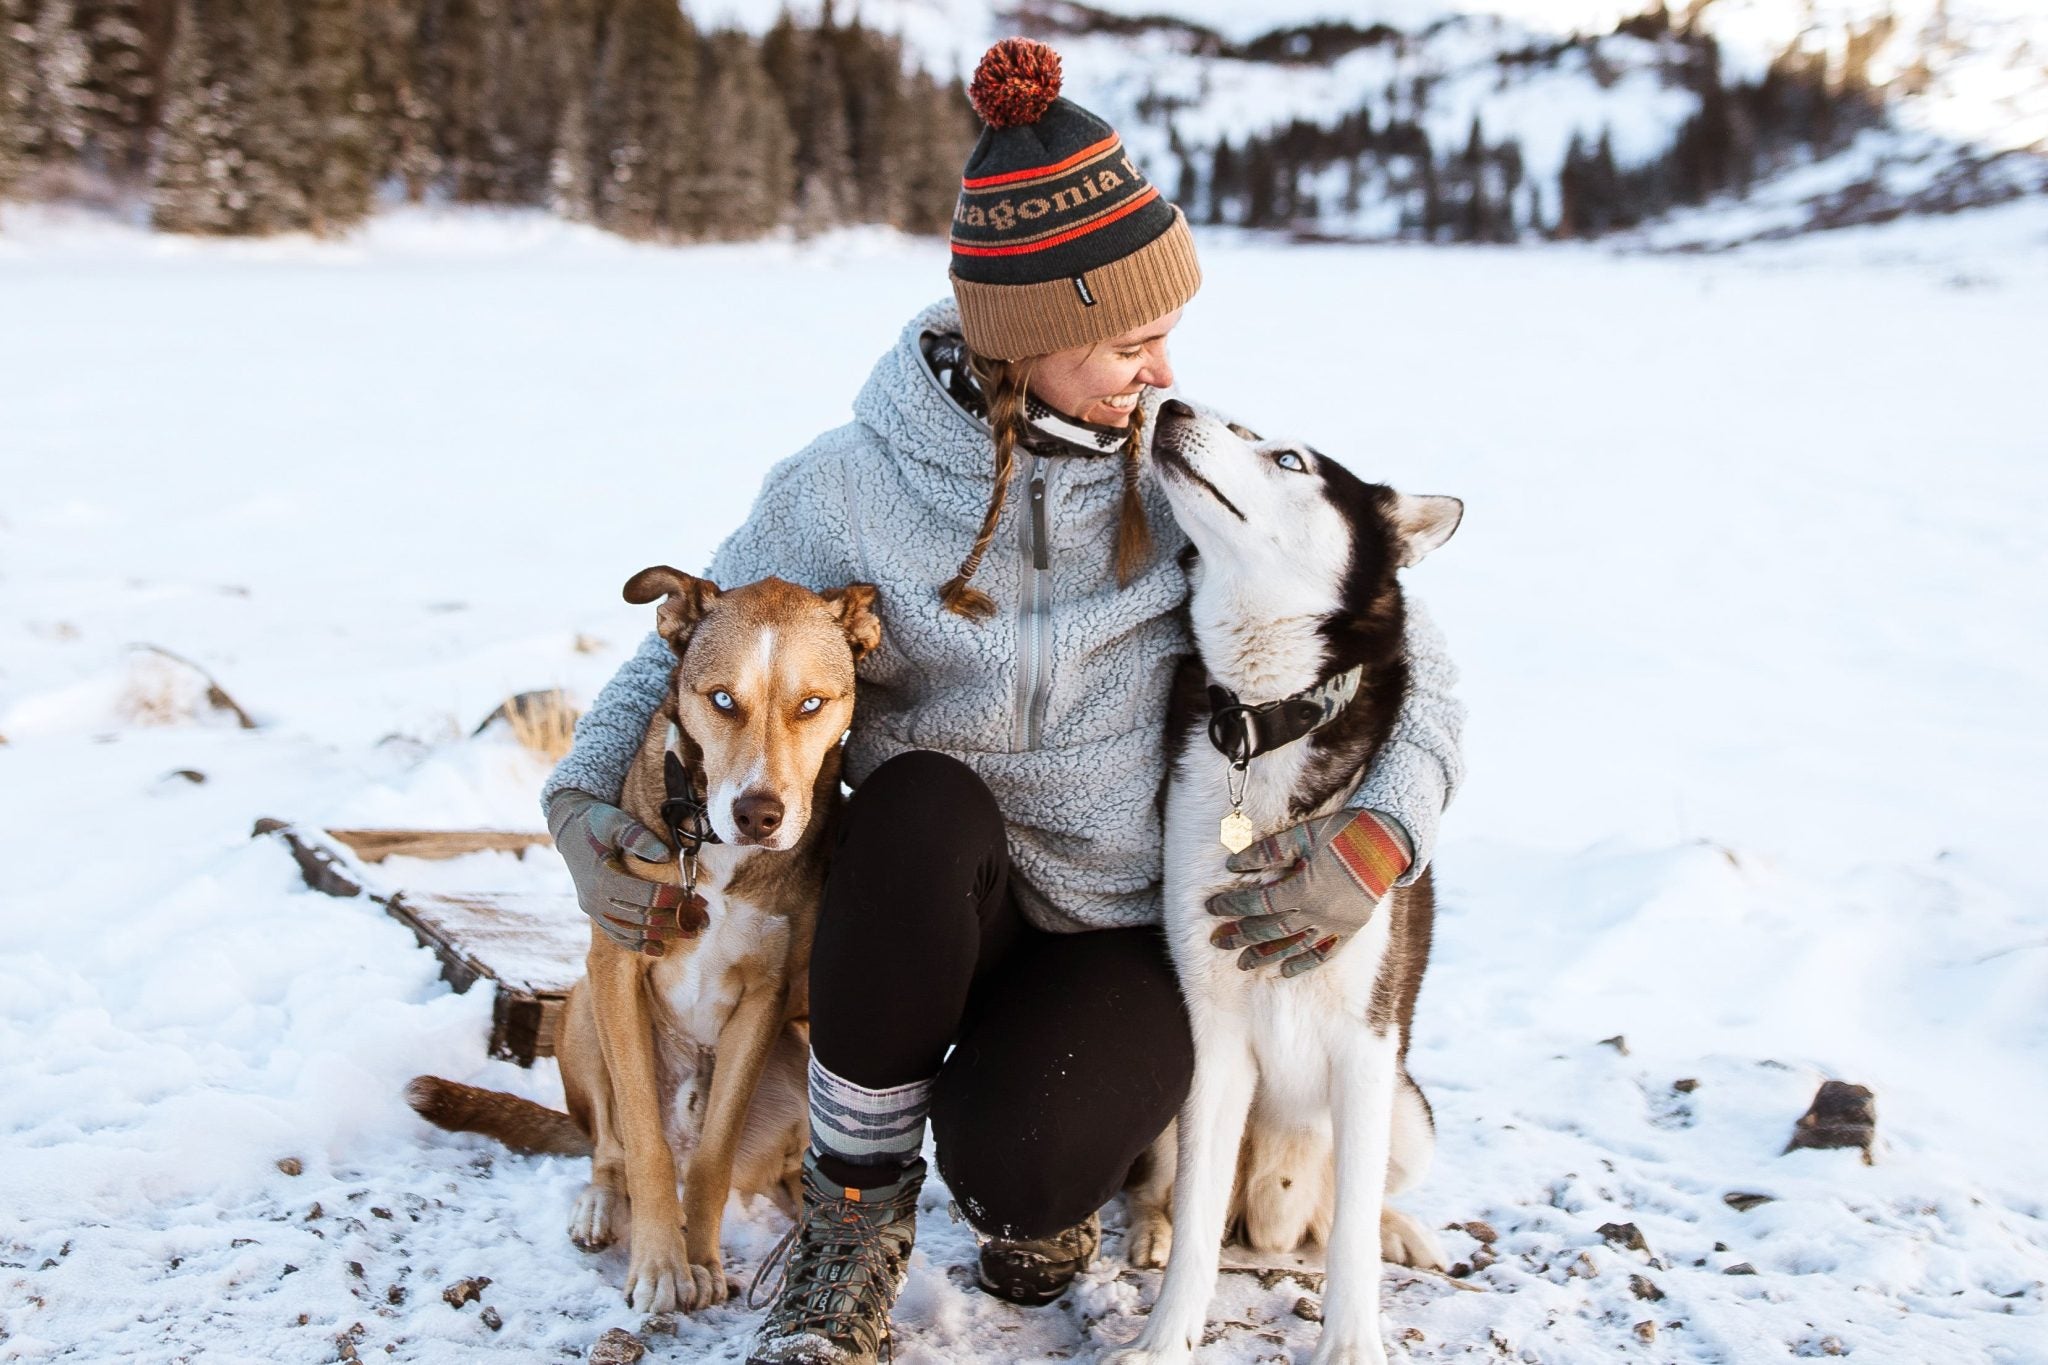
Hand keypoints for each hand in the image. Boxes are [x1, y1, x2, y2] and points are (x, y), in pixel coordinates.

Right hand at [547, 790, 686, 954]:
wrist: (568, 829)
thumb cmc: (596, 822)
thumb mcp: (616, 822)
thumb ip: (638, 837)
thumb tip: (664, 855)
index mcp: (603, 878)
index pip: (646, 897)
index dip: (674, 900)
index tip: (697, 900)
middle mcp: (596, 900)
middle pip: (643, 918)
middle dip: (676, 920)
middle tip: (704, 921)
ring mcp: (594, 910)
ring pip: (633, 931)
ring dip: (664, 934)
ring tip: (692, 933)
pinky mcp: (594, 913)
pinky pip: (617, 935)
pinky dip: (638, 943)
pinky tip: (659, 949)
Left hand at [1206, 809, 1411, 977]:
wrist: (1386, 843)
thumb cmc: (1342, 833)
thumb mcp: (1303, 835)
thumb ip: (1268, 851)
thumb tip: (1233, 863)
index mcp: (1304, 888)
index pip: (1258, 903)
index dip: (1233, 906)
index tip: (1213, 908)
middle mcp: (1317, 912)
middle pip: (1270, 929)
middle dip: (1241, 936)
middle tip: (1217, 942)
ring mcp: (1334, 925)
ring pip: (1293, 946)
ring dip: (1266, 955)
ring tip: (1243, 964)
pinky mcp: (1349, 930)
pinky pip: (1324, 954)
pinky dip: (1304, 964)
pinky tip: (1285, 972)